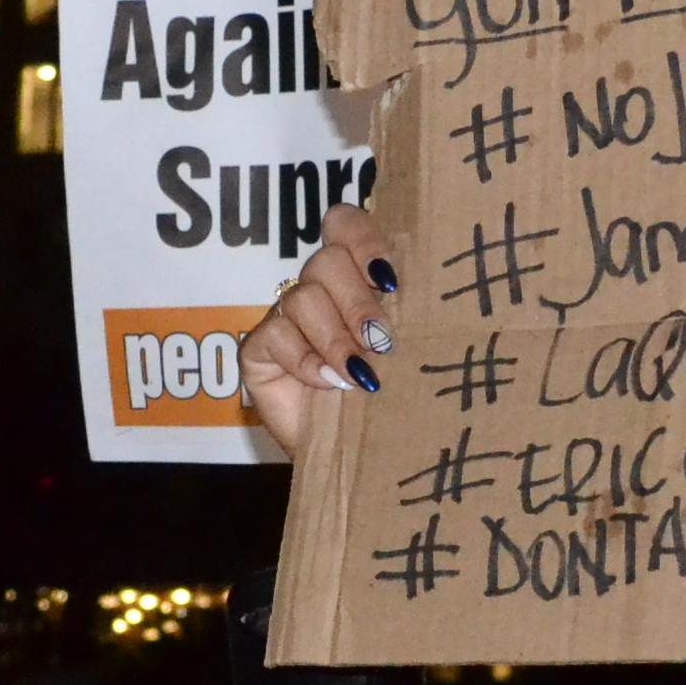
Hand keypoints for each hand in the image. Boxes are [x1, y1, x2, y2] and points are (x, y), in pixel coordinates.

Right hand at [236, 203, 397, 459]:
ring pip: (303, 297)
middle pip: (326, 261)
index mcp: (358, 277)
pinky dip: (306, 360)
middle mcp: (319, 289)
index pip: (346, 225)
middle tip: (383, 342)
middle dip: (358, 303)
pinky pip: (276, 335)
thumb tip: (425, 295)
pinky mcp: (260, 350)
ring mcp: (286, 317)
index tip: (390, 281)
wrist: (364, 459)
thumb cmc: (392, 402)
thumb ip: (409, 315)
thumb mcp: (409, 352)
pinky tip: (329, 384)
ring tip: (361, 375)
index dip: (364, 242)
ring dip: (335, 337)